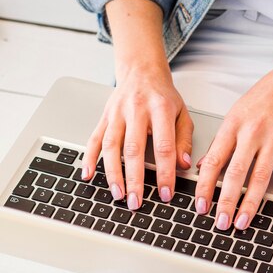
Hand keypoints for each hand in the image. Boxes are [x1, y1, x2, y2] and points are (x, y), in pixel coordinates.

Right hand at [80, 67, 192, 210]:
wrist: (141, 71)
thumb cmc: (163, 96)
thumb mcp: (182, 113)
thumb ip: (183, 140)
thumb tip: (183, 165)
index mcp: (160, 108)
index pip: (164, 145)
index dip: (165, 172)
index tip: (165, 192)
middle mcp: (136, 109)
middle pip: (133, 149)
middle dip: (134, 179)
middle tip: (136, 202)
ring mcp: (117, 113)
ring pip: (111, 146)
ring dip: (112, 173)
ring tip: (117, 194)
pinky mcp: (104, 116)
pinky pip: (94, 139)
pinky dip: (89, 158)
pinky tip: (89, 175)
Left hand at [194, 50, 272, 230]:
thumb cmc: (265, 95)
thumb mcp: (235, 113)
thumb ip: (221, 141)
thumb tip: (205, 165)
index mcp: (234, 125)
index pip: (215, 160)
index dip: (205, 185)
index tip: (200, 204)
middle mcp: (253, 133)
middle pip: (236, 173)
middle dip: (226, 201)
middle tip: (219, 223)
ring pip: (261, 177)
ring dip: (251, 204)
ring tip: (242, 222)